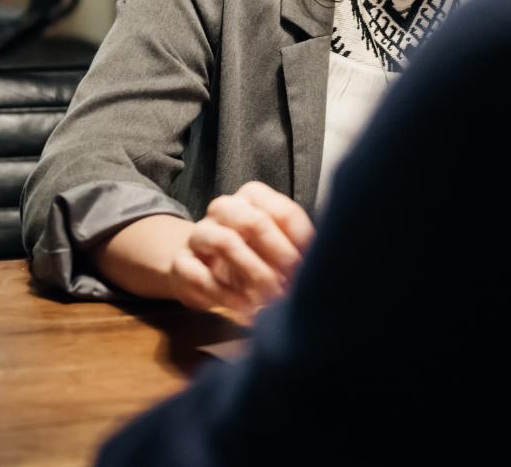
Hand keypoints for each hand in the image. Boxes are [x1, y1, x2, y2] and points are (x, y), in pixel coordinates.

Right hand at [167, 181, 314, 314]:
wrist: (197, 269)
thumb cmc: (247, 256)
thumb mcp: (274, 248)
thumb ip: (297, 248)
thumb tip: (329, 261)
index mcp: (252, 199)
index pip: (282, 211)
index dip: (301, 241)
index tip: (312, 267)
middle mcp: (224, 209)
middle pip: (252, 220)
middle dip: (279, 256)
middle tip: (293, 284)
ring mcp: (199, 234)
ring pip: (225, 241)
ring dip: (253, 274)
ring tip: (270, 300)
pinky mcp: (181, 263)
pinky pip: (201, 275)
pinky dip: (227, 296)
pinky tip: (245, 311)